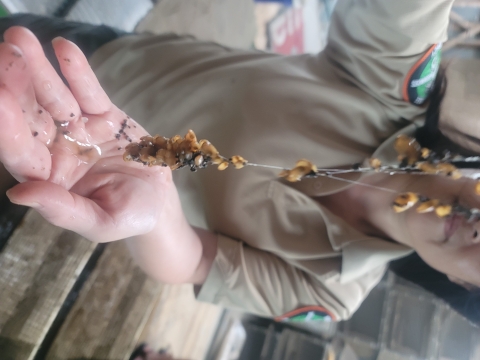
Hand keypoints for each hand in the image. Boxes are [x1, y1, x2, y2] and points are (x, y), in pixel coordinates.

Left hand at [0, 27, 173, 241]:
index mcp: (48, 178)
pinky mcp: (104, 116)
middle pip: (30, 116)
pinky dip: (77, 71)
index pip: (20, 151)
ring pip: (55, 97)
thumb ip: (63, 210)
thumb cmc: (129, 219)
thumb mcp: (100, 222)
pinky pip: (89, 92)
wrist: (160, 204)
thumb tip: (18, 193)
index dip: (9, 127)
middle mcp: (56, 149)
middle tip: (4, 53)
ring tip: (21, 39)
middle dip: (15, 85)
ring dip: (38, 68)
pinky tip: (63, 48)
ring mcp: (80, 129)